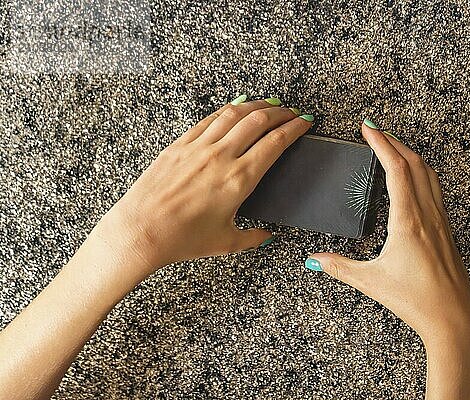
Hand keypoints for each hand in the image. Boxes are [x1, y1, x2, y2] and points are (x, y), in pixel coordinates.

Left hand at [97, 96, 312, 271]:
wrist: (140, 231)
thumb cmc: (181, 239)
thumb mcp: (226, 242)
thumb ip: (253, 237)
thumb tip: (267, 236)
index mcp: (240, 180)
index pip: (275, 143)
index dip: (294, 128)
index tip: (304, 123)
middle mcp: (221, 157)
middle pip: (259, 121)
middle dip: (281, 112)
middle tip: (292, 112)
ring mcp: (199, 148)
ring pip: (234, 114)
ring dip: (257, 105)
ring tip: (269, 104)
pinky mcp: (179, 145)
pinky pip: (208, 119)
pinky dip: (227, 110)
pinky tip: (235, 108)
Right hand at [305, 121, 469, 398]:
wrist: (454, 319)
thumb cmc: (417, 301)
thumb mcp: (371, 282)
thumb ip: (339, 267)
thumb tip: (314, 260)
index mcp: (408, 221)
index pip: (396, 169)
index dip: (381, 144)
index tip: (369, 128)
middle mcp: (428, 215)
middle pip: (415, 163)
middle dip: (395, 141)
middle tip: (376, 131)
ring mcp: (440, 221)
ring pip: (429, 174)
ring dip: (410, 155)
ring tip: (393, 147)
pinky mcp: (446, 230)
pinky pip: (435, 190)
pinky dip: (422, 173)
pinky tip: (413, 179)